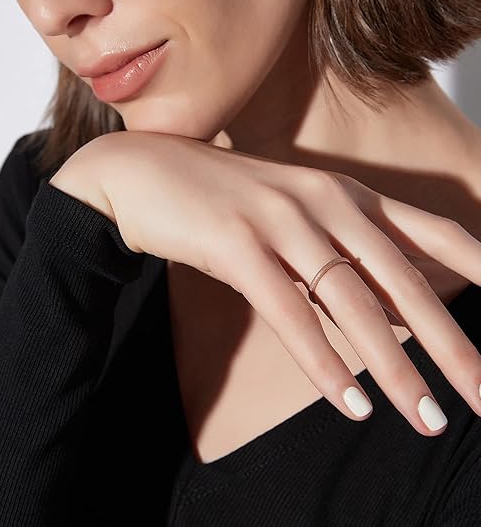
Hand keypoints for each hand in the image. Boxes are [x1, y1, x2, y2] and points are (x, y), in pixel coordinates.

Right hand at [49, 130, 480, 434]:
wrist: (145, 172)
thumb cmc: (225, 197)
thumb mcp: (295, 212)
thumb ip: (341, 250)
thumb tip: (388, 305)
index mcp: (345, 193)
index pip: (431, 231)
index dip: (479, 263)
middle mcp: (324, 201)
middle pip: (404, 280)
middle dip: (452, 343)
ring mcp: (281, 221)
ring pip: (352, 303)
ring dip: (393, 368)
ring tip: (426, 418)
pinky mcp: (237, 245)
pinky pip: (289, 313)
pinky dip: (322, 362)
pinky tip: (348, 403)